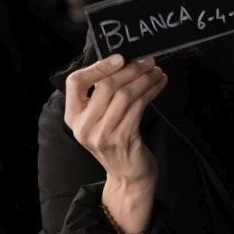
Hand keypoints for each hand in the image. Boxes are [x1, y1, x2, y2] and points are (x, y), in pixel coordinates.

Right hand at [64, 55, 167, 233]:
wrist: (127, 175)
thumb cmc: (115, 139)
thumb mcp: (99, 119)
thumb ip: (101, 95)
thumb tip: (123, 61)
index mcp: (73, 117)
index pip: (75, 82)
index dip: (97, 66)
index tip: (120, 58)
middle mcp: (84, 126)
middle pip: (106, 85)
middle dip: (131, 69)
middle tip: (148, 61)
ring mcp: (102, 134)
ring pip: (125, 94)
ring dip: (145, 79)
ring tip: (157, 71)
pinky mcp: (123, 138)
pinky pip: (139, 106)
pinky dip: (152, 91)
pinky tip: (159, 84)